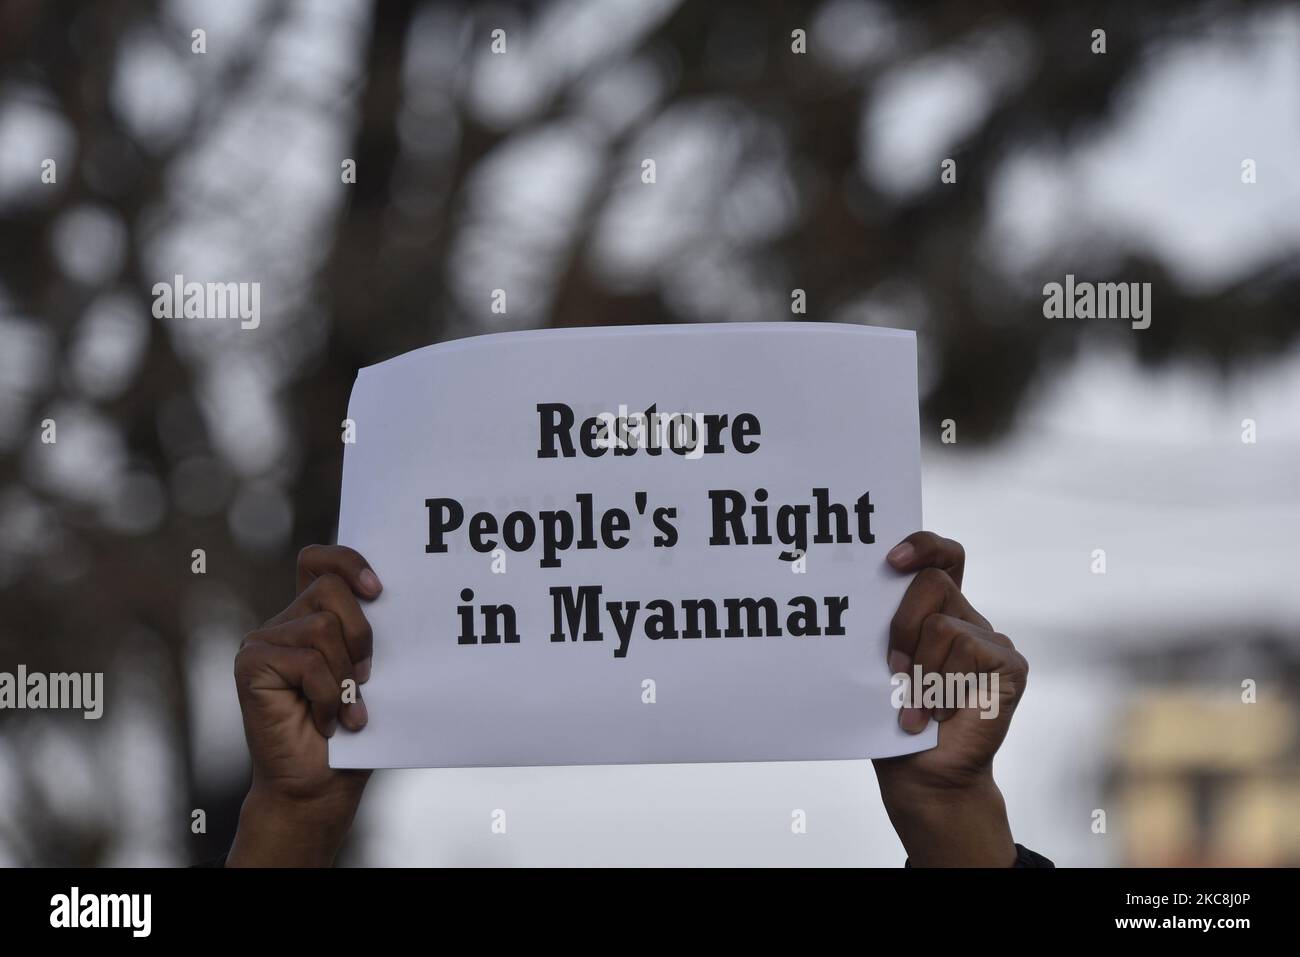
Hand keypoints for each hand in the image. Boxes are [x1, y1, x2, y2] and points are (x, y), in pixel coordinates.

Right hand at [227, 545, 381, 865]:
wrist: (320, 788)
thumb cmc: (352, 732)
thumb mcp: (369, 672)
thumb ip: (368, 632)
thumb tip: (387, 596)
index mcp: (312, 617)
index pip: (320, 561)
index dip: (347, 561)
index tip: (378, 590)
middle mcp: (285, 623)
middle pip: (330, 588)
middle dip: (361, 632)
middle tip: (366, 676)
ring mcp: (263, 642)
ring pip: (321, 626)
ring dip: (345, 674)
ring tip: (346, 708)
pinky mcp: (251, 664)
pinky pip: (307, 660)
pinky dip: (329, 694)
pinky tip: (326, 721)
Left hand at [871, 532, 1028, 865]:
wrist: (920, 773)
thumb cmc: (890, 718)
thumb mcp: (879, 662)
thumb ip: (886, 624)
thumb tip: (865, 591)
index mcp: (937, 612)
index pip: (942, 557)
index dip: (923, 545)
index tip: (892, 559)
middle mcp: (968, 618)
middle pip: (932, 584)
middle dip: (900, 626)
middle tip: (893, 671)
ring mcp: (993, 640)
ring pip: (942, 625)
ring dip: (918, 669)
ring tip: (915, 706)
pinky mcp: (1010, 665)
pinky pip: (966, 648)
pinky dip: (940, 684)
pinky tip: (937, 713)